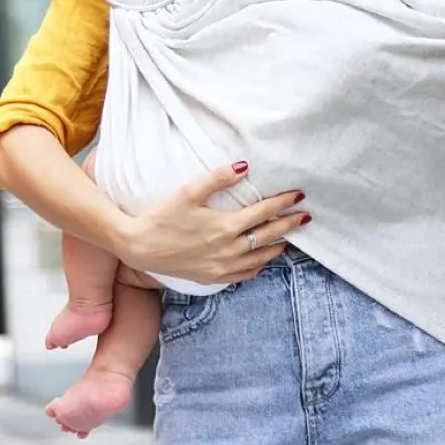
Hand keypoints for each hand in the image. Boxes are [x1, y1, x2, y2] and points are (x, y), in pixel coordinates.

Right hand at [110, 161, 309, 283]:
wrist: (138, 247)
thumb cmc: (162, 216)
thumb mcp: (189, 191)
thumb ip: (218, 178)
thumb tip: (244, 166)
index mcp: (225, 226)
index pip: (263, 213)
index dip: (283, 203)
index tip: (299, 195)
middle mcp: (228, 250)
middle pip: (267, 237)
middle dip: (289, 225)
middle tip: (305, 218)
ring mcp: (221, 267)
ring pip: (259, 259)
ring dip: (277, 248)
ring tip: (289, 240)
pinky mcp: (212, 278)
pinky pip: (243, 275)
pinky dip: (257, 267)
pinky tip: (262, 262)